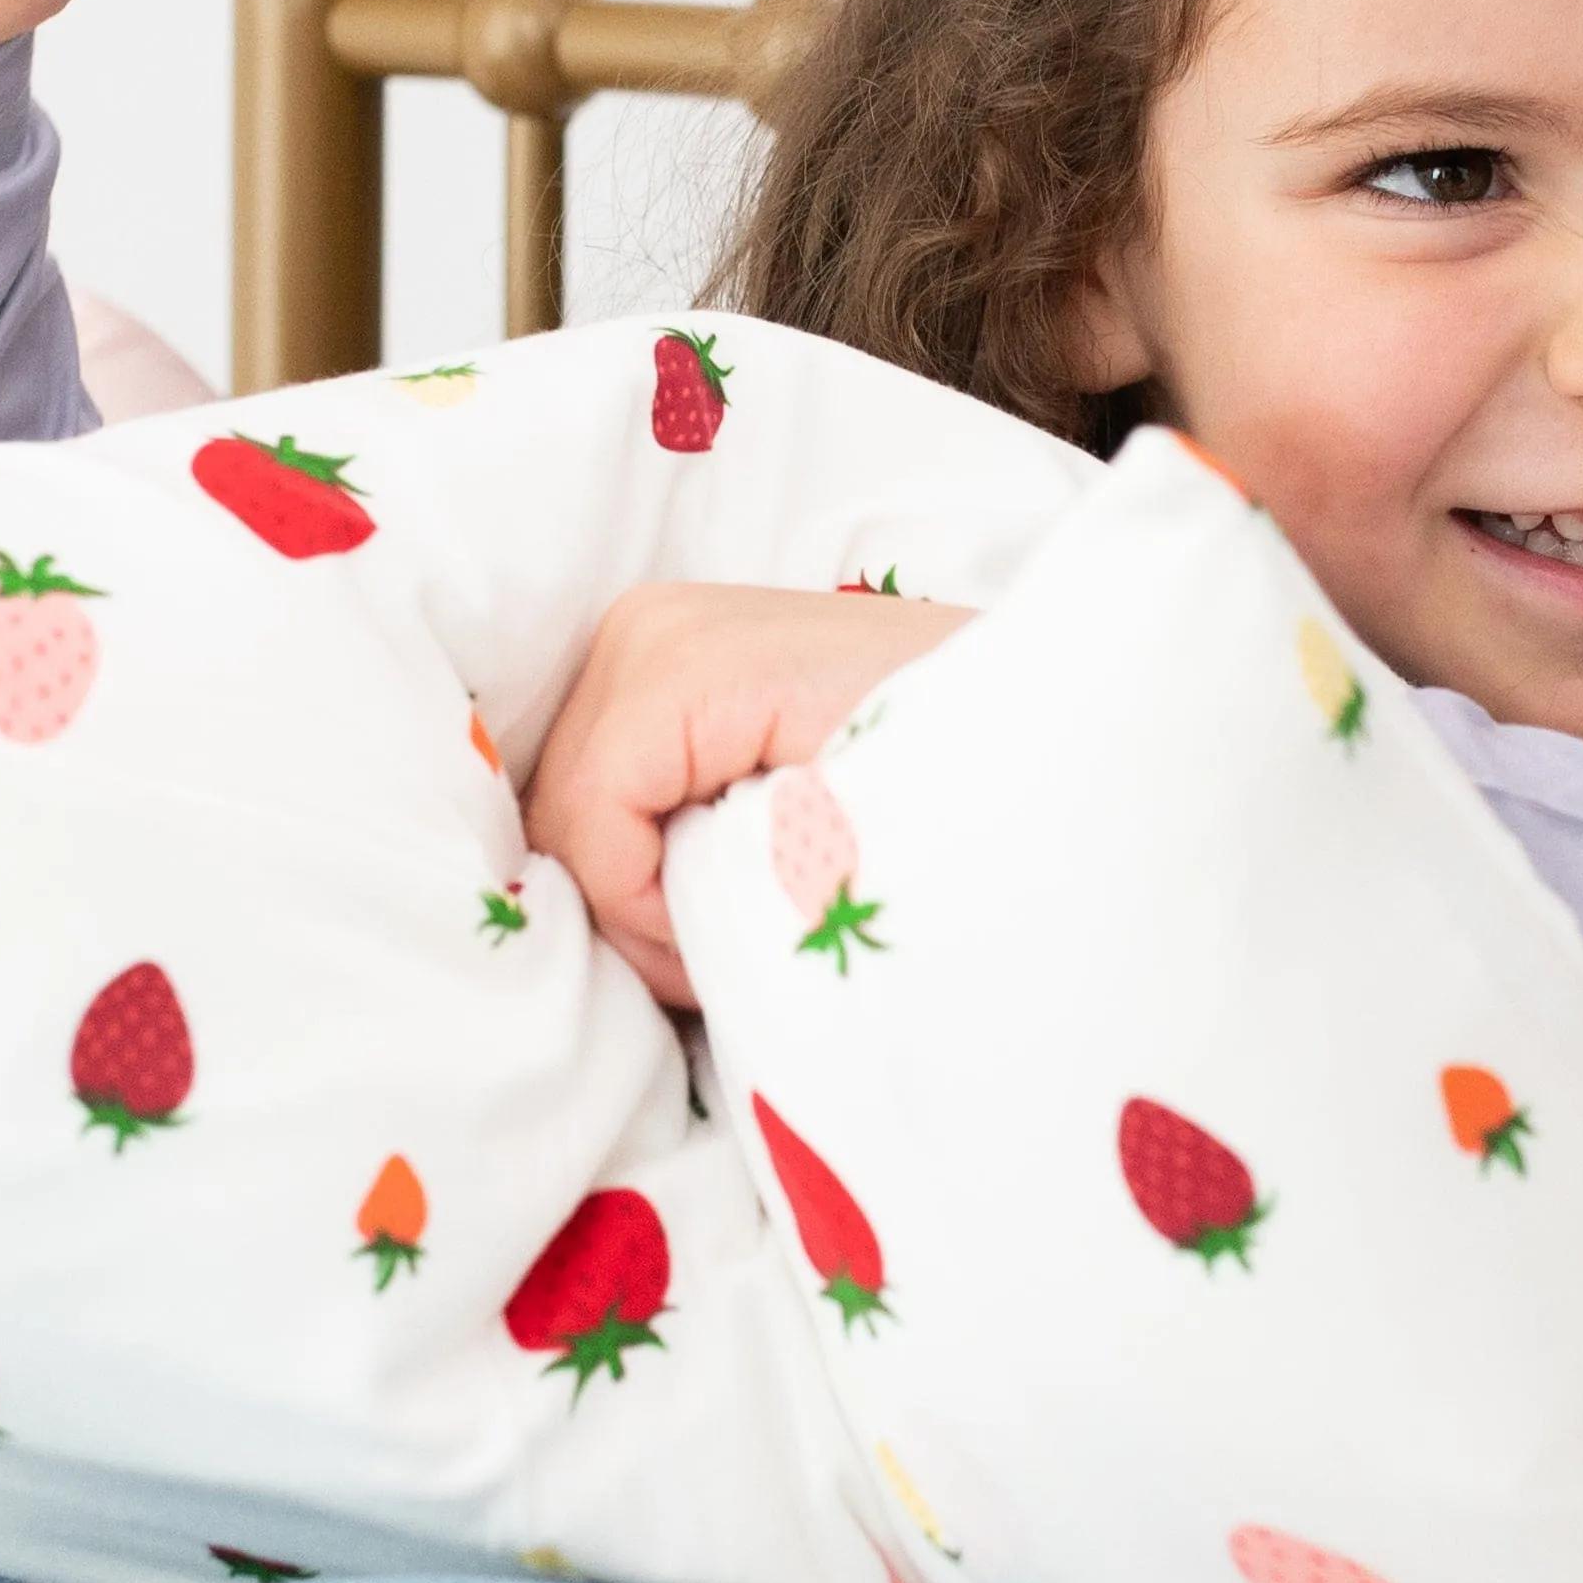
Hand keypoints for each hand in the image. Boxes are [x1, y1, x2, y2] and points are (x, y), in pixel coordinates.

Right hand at [525, 583, 969, 1007]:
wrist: (1021, 695)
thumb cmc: (955, 761)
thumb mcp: (848, 838)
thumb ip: (737, 889)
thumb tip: (659, 951)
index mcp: (687, 662)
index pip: (587, 815)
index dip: (636, 912)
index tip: (718, 953)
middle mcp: (645, 629)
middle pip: (562, 807)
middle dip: (628, 902)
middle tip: (717, 954)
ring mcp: (647, 636)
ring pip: (571, 797)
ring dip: (633, 877)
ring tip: (724, 909)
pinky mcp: (658, 660)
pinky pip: (603, 776)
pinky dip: (641, 840)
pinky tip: (709, 862)